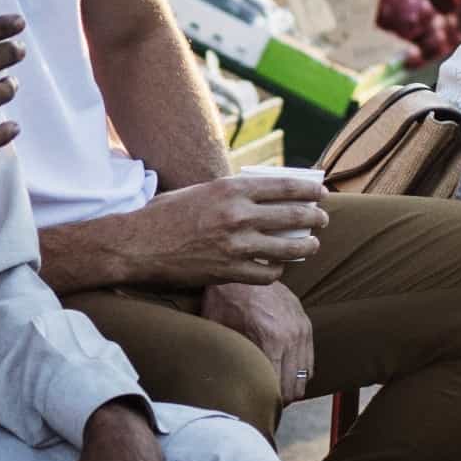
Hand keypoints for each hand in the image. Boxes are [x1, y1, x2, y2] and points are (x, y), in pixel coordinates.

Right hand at [104, 174, 330, 287]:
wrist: (137, 245)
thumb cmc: (165, 215)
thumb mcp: (200, 191)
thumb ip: (230, 193)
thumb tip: (262, 197)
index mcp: (230, 189)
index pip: (283, 186)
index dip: (308, 189)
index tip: (321, 192)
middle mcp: (238, 215)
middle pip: (293, 216)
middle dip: (315, 217)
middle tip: (323, 219)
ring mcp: (235, 245)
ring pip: (287, 248)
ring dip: (306, 246)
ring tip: (311, 245)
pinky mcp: (229, 271)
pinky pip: (267, 273)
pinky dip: (277, 270)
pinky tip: (279, 267)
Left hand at [204, 280, 317, 401]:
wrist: (245, 266)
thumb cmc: (224, 298)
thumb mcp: (218, 328)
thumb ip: (227, 356)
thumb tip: (221, 384)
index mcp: (270, 340)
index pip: (278, 389)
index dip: (267, 403)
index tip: (256, 408)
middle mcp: (292, 337)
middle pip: (294, 388)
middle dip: (279, 400)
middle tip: (262, 403)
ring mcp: (302, 331)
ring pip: (304, 378)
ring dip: (290, 387)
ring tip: (271, 389)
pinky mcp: (306, 325)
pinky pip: (309, 361)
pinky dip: (297, 372)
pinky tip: (280, 372)